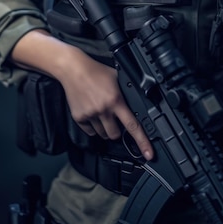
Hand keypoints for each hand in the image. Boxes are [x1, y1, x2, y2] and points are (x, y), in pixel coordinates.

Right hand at [58, 46, 153, 160]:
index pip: (132, 125)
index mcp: (116, 101)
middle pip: (115, 135)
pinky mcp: (79, 118)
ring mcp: (91, 115)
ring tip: (101, 113)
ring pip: (103, 134)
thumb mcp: (116, 78)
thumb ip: (126, 91)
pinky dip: (92, 127)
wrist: (74, 69)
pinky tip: (92, 113)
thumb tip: (137, 101)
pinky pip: (89, 131)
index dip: (142, 141)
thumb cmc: (96, 71)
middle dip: (117, 131)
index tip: (149, 154)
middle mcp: (104, 110)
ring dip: (105, 129)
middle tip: (114, 120)